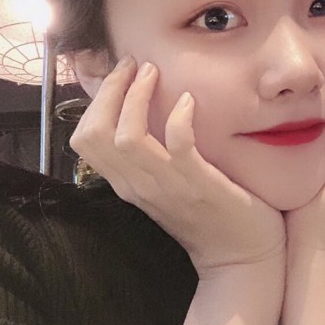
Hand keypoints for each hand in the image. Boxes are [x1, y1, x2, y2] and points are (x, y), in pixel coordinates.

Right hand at [70, 56, 285, 277]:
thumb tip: (135, 117)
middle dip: (110, 91)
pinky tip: (188, 101)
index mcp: (125, 184)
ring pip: (127, 137)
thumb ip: (145, 158)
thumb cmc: (204, 217)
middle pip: (95, 133)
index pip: (85, 139)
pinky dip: (178, 118)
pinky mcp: (198, 185)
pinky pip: (177, 145)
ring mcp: (166, 186)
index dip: (95, 101)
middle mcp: (137, 185)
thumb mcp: (162, 186)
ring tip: (153, 72)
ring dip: (136, 97)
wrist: (239, 260)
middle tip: (132, 65)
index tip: (119, 76)